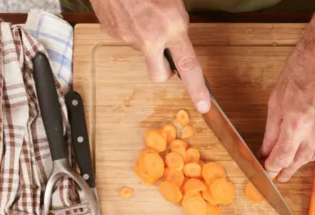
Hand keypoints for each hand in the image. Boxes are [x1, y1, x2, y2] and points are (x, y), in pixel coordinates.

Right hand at [90, 0, 210, 112]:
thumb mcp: (173, 1)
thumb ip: (177, 24)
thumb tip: (178, 36)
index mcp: (171, 26)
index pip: (189, 66)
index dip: (197, 89)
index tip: (203, 105)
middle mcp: (150, 37)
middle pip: (159, 75)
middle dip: (164, 70)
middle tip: (166, 54)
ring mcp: (127, 37)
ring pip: (141, 51)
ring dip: (145, 39)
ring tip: (142, 13)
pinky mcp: (111, 32)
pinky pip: (125, 37)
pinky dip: (129, 28)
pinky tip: (128, 11)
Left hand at [261, 42, 314, 181]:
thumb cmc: (300, 71)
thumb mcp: (276, 101)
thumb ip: (271, 133)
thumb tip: (266, 154)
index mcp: (295, 124)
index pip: (282, 159)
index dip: (273, 167)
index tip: (270, 170)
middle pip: (299, 161)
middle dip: (287, 168)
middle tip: (281, 173)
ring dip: (306, 156)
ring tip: (301, 146)